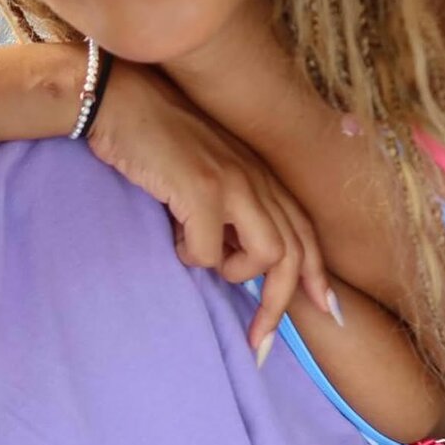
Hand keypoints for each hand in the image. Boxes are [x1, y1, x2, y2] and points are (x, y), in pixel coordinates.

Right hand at [87, 62, 336, 354]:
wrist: (119, 101)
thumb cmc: (153, 140)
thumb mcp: (203, 174)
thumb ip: (225, 207)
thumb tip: (228, 255)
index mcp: (259, 175)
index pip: (305, 232)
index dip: (318, 277)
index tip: (325, 313)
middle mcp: (256, 179)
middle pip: (295, 255)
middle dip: (280, 306)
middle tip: (259, 343)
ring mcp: (233, 183)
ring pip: (267, 256)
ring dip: (233, 272)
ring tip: (201, 256)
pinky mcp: (201, 190)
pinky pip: (209, 252)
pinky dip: (192, 257)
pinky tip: (174, 238)